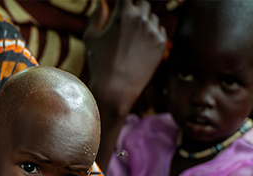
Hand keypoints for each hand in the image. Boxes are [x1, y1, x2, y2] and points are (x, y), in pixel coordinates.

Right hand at [84, 0, 166, 116]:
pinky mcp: (161, 44)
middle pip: (143, 3)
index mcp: (123, 13)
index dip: (124, 2)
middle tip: (126, 23)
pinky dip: (152, 34)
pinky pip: (160, 30)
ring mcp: (153, 31)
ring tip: (132, 39)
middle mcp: (141, 19)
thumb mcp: (91, 37)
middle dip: (135, 9)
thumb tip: (102, 3)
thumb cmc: (99, 64)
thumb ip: (97, 16)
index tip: (120, 8)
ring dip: (144, 22)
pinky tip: (140, 47)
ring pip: (153, 17)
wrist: (115, 90)